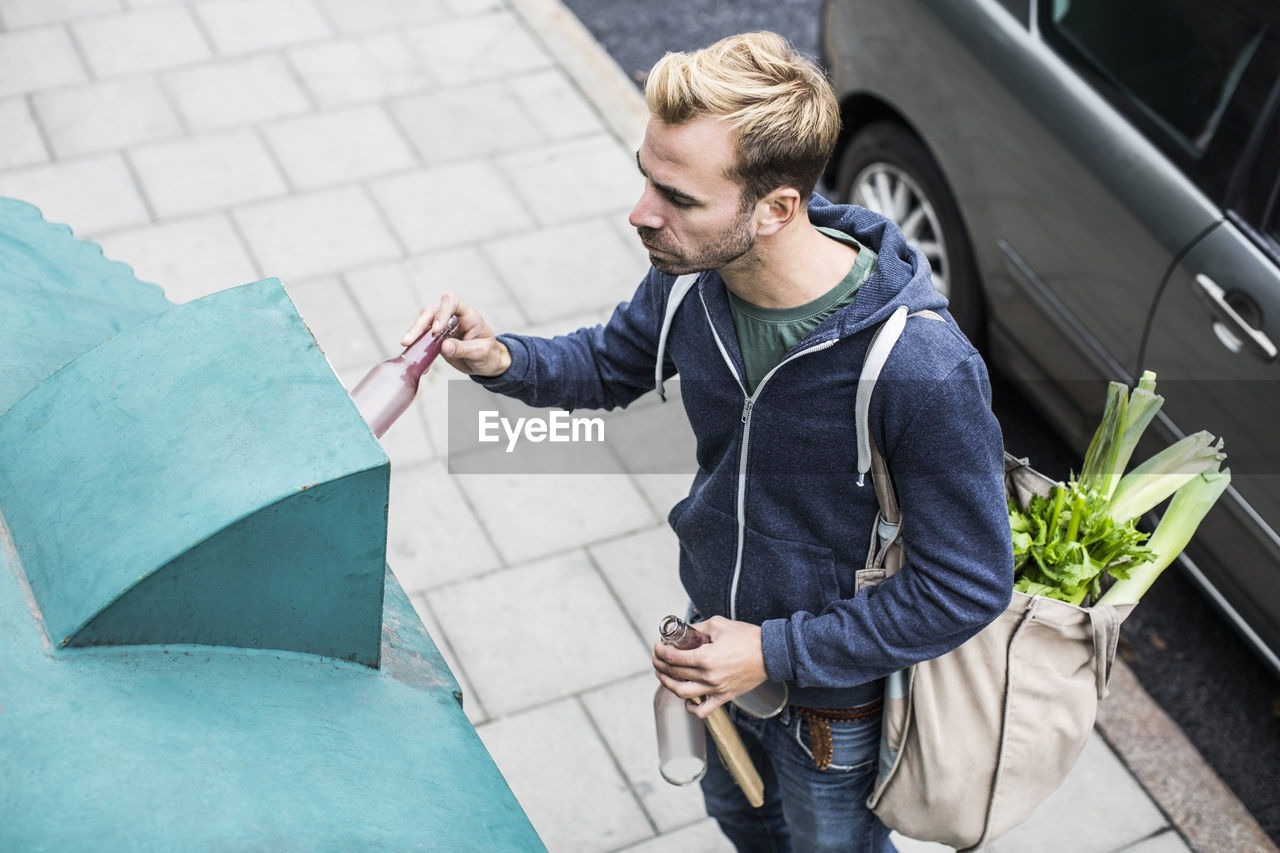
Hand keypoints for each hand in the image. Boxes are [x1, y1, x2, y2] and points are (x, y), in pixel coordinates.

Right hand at [401, 292, 510, 377]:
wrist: (487, 364)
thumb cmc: (489, 354)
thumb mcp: (481, 353)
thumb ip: (464, 348)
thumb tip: (444, 347)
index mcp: (468, 316)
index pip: (452, 302)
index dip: (442, 312)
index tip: (436, 330)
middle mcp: (453, 319)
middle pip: (431, 312)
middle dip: (419, 325)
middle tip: (409, 340)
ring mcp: (443, 329)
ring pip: (423, 324)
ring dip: (414, 334)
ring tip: (406, 346)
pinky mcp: (436, 341)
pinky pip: (424, 341)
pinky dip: (418, 350)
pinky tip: (419, 363)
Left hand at [652, 616, 767, 718]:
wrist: (771, 654)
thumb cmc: (747, 637)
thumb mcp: (718, 625)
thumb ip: (698, 629)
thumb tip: (684, 631)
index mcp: (705, 657)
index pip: (672, 658)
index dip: (660, 651)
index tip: (658, 646)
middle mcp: (708, 676)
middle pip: (674, 674)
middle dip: (660, 665)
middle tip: (657, 657)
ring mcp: (716, 689)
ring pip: (682, 693)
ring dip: (668, 684)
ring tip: (663, 676)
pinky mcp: (724, 696)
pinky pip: (703, 710)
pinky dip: (691, 708)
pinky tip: (686, 699)